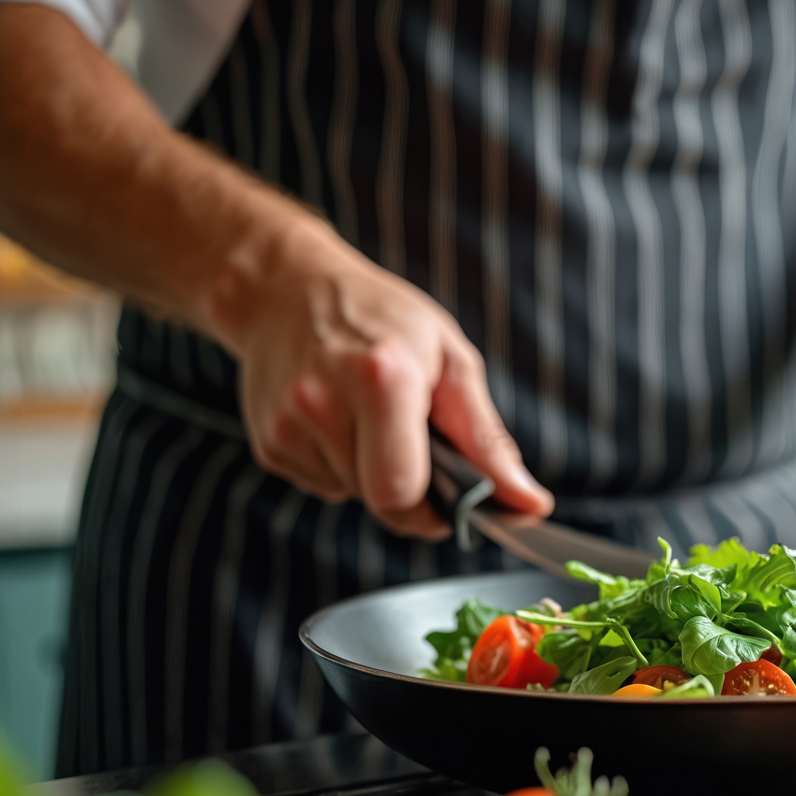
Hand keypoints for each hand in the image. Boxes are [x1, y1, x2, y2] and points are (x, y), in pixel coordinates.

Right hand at [212, 244, 550, 537]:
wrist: (285, 288)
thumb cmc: (380, 316)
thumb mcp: (449, 359)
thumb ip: (486, 439)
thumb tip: (529, 505)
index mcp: (381, 377)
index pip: (403, 492)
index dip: (432, 507)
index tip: (449, 497)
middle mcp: (323, 402)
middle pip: (378, 501)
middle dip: (405, 490)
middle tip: (413, 445)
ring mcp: (286, 425)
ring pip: (350, 494)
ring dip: (370, 472)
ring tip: (367, 416)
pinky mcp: (265, 442)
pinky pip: (321, 484)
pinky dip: (339, 464)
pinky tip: (336, 419)